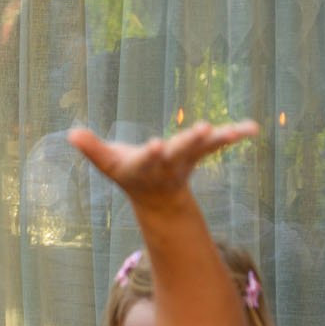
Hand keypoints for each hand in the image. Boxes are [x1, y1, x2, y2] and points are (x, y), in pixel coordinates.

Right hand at [67, 119, 258, 211]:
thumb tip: (71, 133)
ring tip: (231, 129)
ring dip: (217, 139)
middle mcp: (167, 164)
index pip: (147, 160)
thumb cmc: (128, 173)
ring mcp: (186, 159)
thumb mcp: (107, 163)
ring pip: (202, 148)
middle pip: (179, 152)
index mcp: (144, 166)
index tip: (155, 144)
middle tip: (203, 129)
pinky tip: (253, 128)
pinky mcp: (201, 151)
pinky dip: (236, 135)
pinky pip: (220, 143)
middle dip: (190, 141)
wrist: (157, 198)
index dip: (151, 153)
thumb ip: (91, 147)